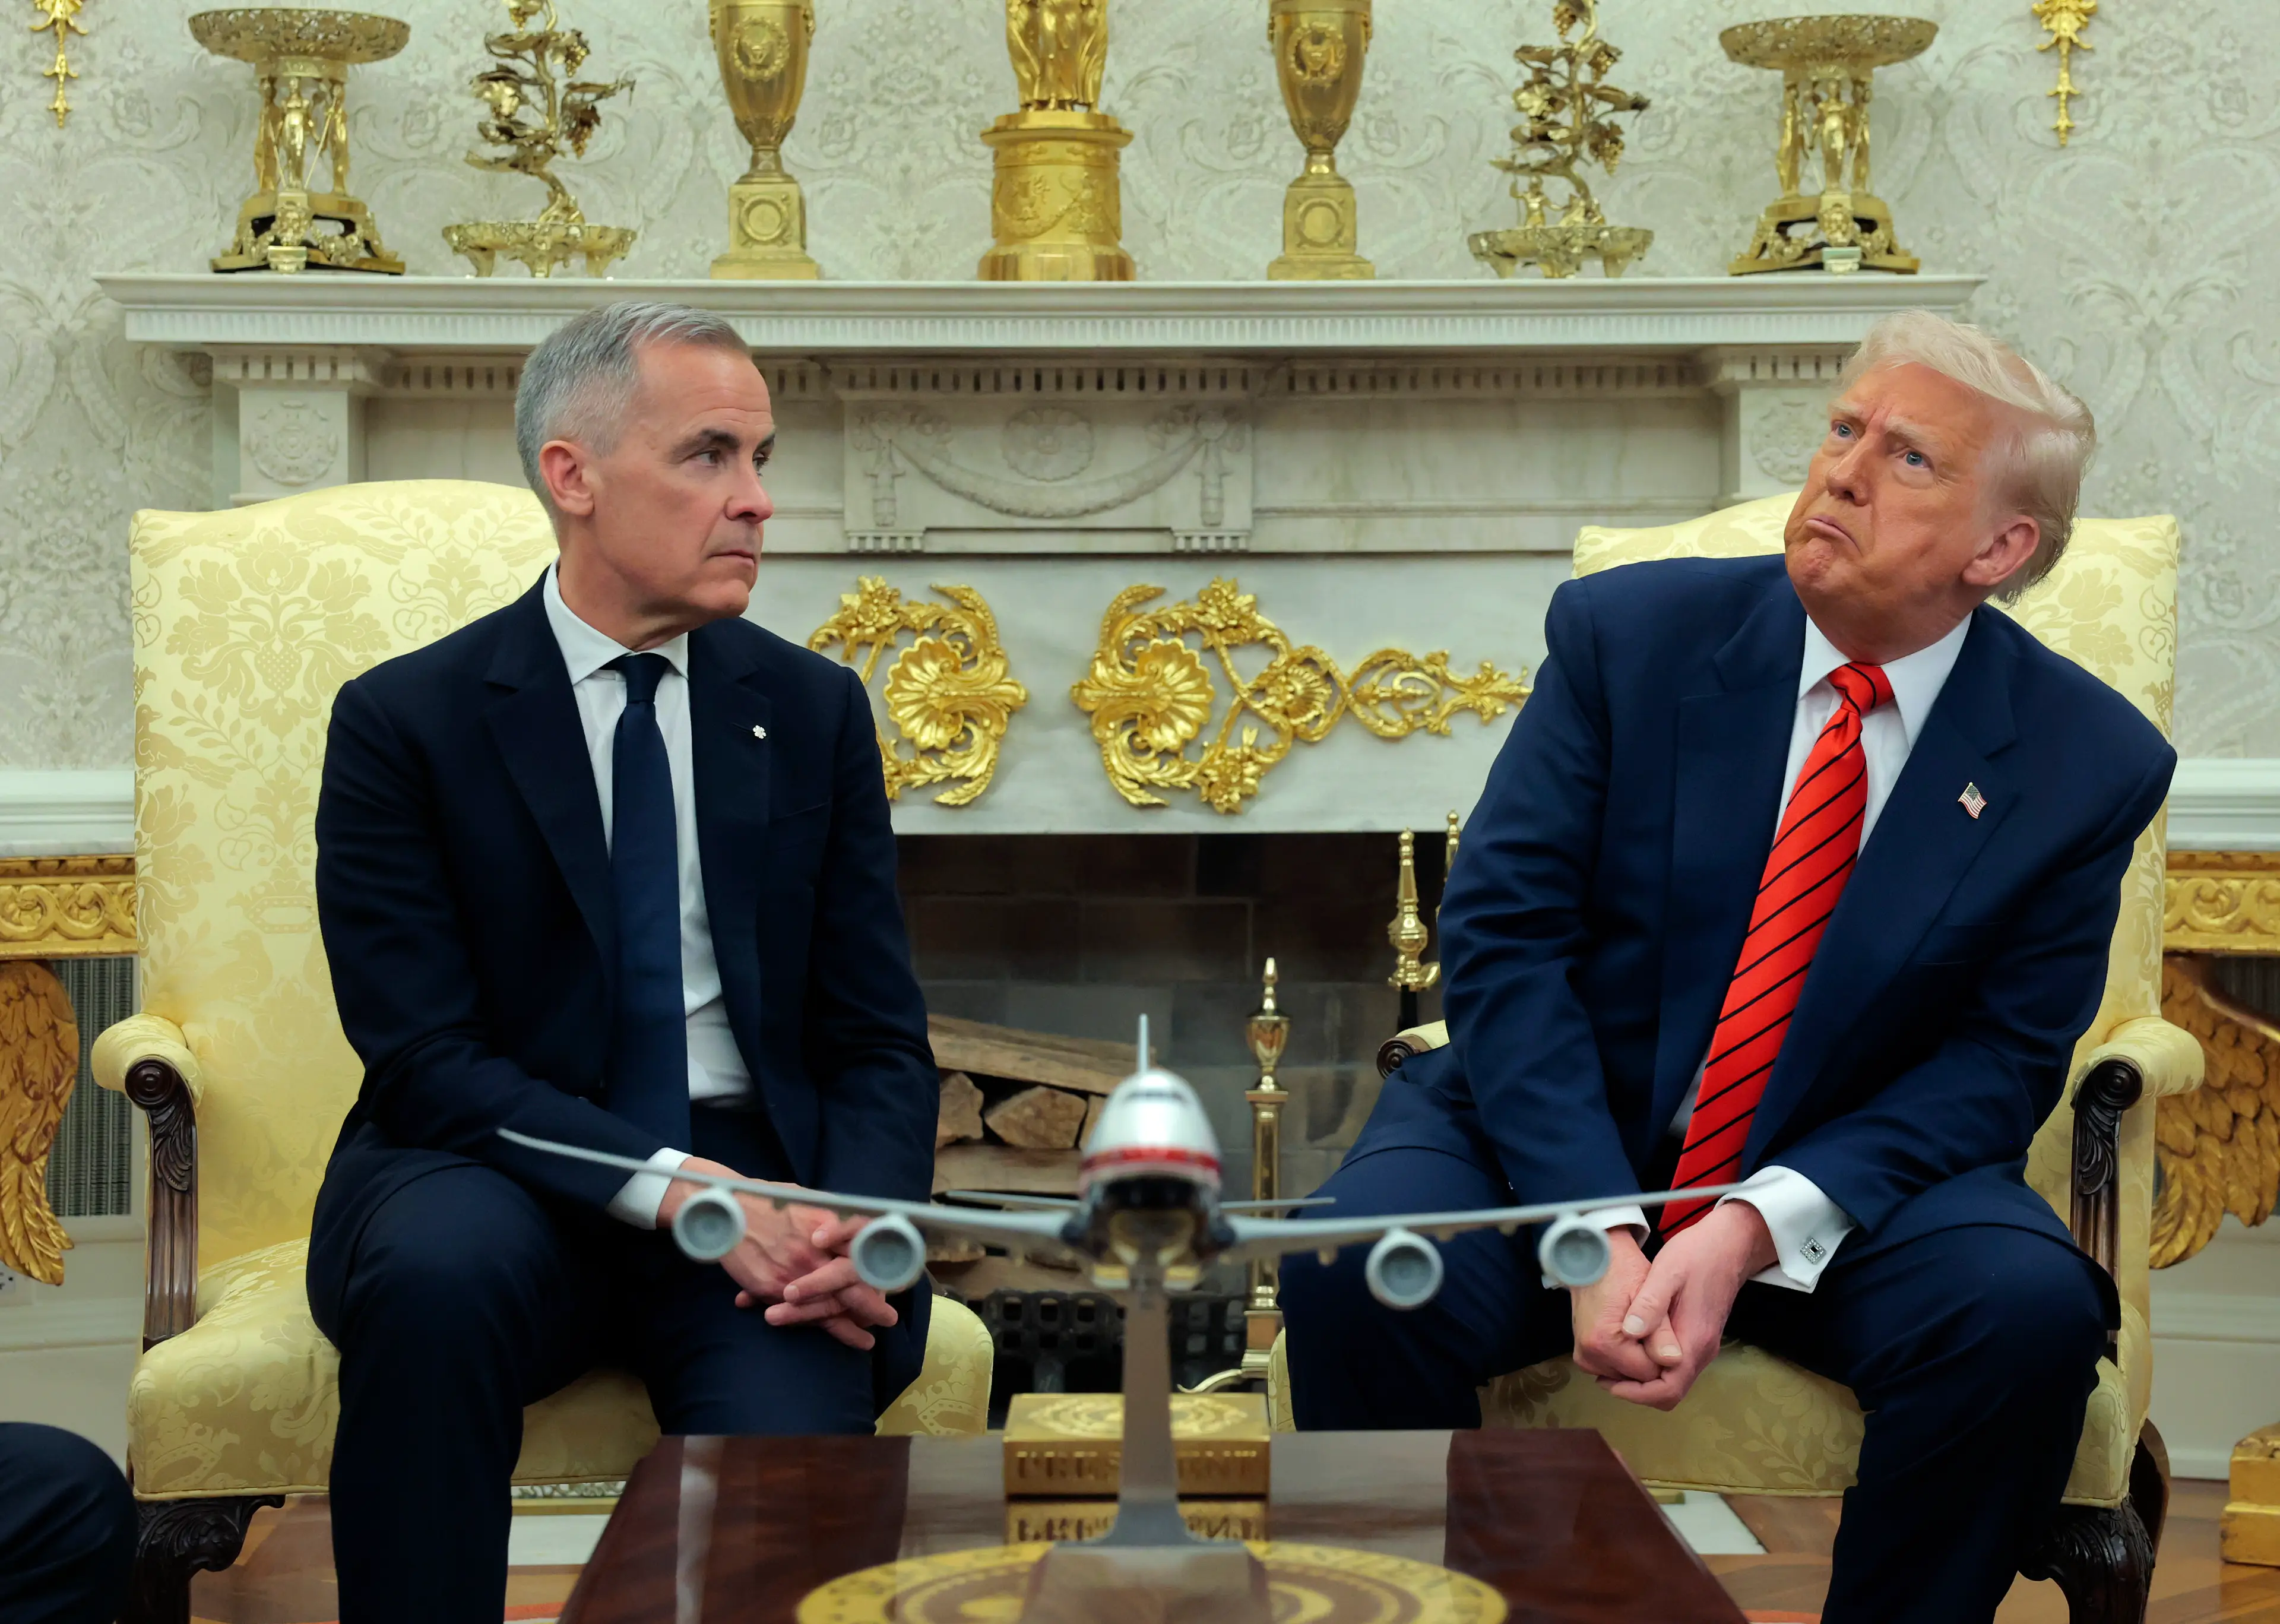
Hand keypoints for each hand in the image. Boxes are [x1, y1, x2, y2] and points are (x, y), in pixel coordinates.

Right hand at [660, 1161, 898, 1350]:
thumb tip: (849, 1220)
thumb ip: (826, 1214)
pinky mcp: (775, 1287)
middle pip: (856, 1281)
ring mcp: (797, 1270)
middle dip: (874, 1303)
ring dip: (853, 1324)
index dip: (880, 1269)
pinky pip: (805, 1313)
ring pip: (834, 1303)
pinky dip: (828, 1329)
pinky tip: (842, 1338)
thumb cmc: (763, 1200)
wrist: (725, 1210)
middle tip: (888, 1318)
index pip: (865, 1251)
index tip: (892, 1282)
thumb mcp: (802, 1198)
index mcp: (829, 1224)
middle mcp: (817, 1249)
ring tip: (868, 1340)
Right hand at [1567, 1227, 1663, 1384]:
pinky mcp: (1583, 1356)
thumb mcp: (1651, 1295)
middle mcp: (1589, 1356)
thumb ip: (1662, 1331)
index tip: (1664, 1329)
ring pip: (1628, 1376)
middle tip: (1653, 1326)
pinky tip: (1631, 1336)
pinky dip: (1626, 1358)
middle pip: (1638, 1377)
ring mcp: (1584, 1357)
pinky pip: (1615, 1369)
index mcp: (1605, 1343)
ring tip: (1641, 1328)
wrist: (1593, 1257)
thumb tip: (1674, 1361)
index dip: (1664, 1353)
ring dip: (1639, 1358)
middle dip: (1651, 1357)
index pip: (1651, 1373)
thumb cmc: (1624, 1270)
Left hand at [1597, 1202, 1775, 1410]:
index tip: (1608, 1381)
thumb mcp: (1668, 1272)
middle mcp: (1702, 1350)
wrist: (1731, 1243)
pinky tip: (1632, 1345)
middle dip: (1636, 1389)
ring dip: (1643, 1377)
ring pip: (1672, 1379)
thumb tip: (1630, 1333)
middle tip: (1604, 1374)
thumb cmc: (1699, 1254)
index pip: (1668, 1390)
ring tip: (1613, 1361)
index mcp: (1694, 1341)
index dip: (1636, 1393)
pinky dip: (1652, 1363)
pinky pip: (1675, 1364)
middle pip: (1670, 1391)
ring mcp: (1702, 1344)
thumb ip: (1650, 1304)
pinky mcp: (1699, 1335)